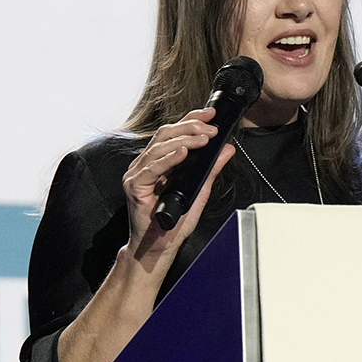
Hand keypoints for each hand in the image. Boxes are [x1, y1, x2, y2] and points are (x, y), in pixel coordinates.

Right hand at [123, 108, 234, 263]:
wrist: (158, 247)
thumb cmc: (174, 223)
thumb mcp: (199, 191)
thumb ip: (211, 169)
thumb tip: (227, 149)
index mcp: (159, 162)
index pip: (174, 132)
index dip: (191, 119)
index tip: (211, 114)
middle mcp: (146, 164)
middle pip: (166, 134)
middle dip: (191, 126)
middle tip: (211, 128)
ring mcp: (138, 174)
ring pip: (158, 146)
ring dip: (184, 139)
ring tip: (203, 138)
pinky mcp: (134, 186)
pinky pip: (151, 168)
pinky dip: (168, 158)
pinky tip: (183, 153)